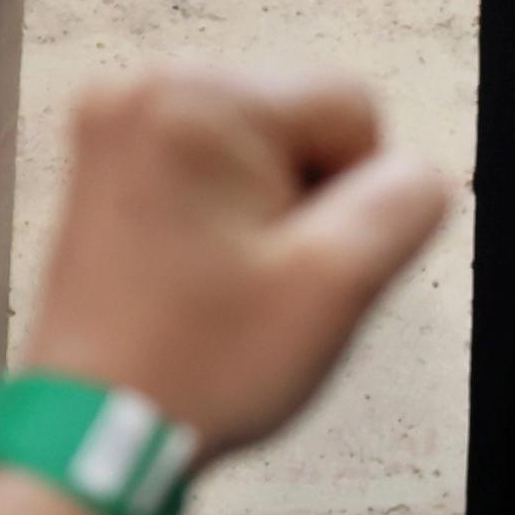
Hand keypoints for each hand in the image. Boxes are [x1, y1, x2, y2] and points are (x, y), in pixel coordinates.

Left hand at [20, 63, 455, 459]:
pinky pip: (208, 163)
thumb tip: (418, 172)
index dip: (358, 193)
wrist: (96, 426)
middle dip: (308, 196)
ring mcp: (116, 124)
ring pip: (258, 144)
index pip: (351, 105)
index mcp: (203, 100)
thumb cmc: (200, 364)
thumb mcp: (339, 285)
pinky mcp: (105, 161)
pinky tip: (204, 270)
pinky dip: (223, 211)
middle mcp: (147, 88)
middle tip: (265, 275)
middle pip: (300, 117)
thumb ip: (407, 202)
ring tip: (230, 277)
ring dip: (267, 207)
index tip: (306, 256)